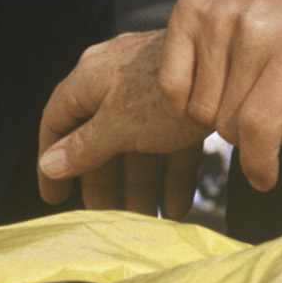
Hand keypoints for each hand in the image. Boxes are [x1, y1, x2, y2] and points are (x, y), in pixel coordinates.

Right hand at [37, 31, 202, 215]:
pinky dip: (171, 173)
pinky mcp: (186, 101)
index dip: (50, 159)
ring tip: (148, 220)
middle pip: (99, 139)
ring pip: (136, 145)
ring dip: (141, 185)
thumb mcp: (118, 124)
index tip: (55, 197)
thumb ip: (84, 147)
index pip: (57, 119)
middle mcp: (118, 81)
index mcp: (91, 78)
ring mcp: (152, 90)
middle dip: (104, 182)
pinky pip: (169, 142)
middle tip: (106, 218)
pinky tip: (177, 205)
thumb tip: (49, 165)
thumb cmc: (167, 91)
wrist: (232, 62)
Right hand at [155, 0, 281, 192]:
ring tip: (240, 104)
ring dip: (217, 118)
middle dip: (244, 140)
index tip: (263, 178)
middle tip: (259, 129)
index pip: (260, 122)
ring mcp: (213, 18)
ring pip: (199, 106)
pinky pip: (169, 82)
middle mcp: (249, 28)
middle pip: (227, 121)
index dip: (258, 162)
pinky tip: (211, 93)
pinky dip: (185, 101)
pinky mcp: (186, 11)